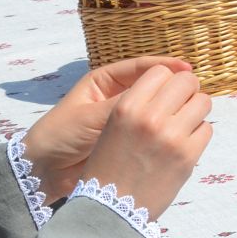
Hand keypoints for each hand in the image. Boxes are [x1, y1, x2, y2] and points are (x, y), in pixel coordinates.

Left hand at [22, 55, 191, 203]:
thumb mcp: (93, 117)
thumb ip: (124, 105)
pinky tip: (179, 130)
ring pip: (154, 108)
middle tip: (194, 89)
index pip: (141, 68)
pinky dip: (164, 129)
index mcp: (104, 83)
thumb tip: (160, 94)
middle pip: (152, 85)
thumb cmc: (60, 135)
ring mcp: (123, 120)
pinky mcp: (126, 141)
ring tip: (193, 108)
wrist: (42, 171)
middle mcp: (116, 98)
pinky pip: (150, 130)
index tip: (187, 68)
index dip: (165, 66)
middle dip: (173, 86)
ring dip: (171, 108)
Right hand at [81, 64, 213, 219]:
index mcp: (127, 107)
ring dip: (196, 111)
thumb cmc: (109, 168)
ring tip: (183, 126)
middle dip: (187, 91)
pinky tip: (183, 147)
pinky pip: (207, 129)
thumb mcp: (114, 126)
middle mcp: (150, 117)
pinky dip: (198, 135)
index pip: (160, 71)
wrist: (109, 211)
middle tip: (181, 106)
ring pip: (203, 102)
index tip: (166, 93)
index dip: (166, 81)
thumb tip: (176, 85)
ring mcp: (172, 136)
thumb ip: (141, 104)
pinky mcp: (188, 156)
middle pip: (187, 81)